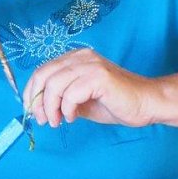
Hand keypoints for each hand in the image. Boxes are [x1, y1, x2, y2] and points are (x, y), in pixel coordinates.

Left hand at [23, 48, 155, 127]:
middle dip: (37, 101)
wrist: (146, 104)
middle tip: (43, 120)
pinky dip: (67, 108)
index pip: (42, 71)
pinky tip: (74, 117)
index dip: (31, 93)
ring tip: (58, 121)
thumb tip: (38, 109)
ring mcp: (91, 64)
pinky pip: (71, 93)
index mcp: (75, 59)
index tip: (33, 112)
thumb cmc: (115, 103)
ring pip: (54, 84)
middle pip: (43, 75)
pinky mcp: (100, 76)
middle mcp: (81, 57)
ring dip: (51, 107)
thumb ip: (60, 100)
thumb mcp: (80, 102)